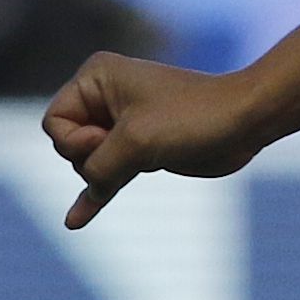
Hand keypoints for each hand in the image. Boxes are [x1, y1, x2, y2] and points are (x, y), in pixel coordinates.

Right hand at [41, 54, 267, 229]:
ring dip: (108, 173)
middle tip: (137, 144)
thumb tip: (82, 203)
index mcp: (96, 78)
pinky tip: (75, 221)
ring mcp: (122, 125)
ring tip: (149, 154)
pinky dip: (94, 195)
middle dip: (94, 157)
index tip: (108, 137)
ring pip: (89, 163)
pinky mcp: (140, 149)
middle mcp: (105, 97)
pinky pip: (107, 175)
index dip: (75, 140)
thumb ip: (100, 169)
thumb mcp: (135, 142)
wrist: (244, 121)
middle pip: (68, 144)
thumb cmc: (192, 118)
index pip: (55, 121)